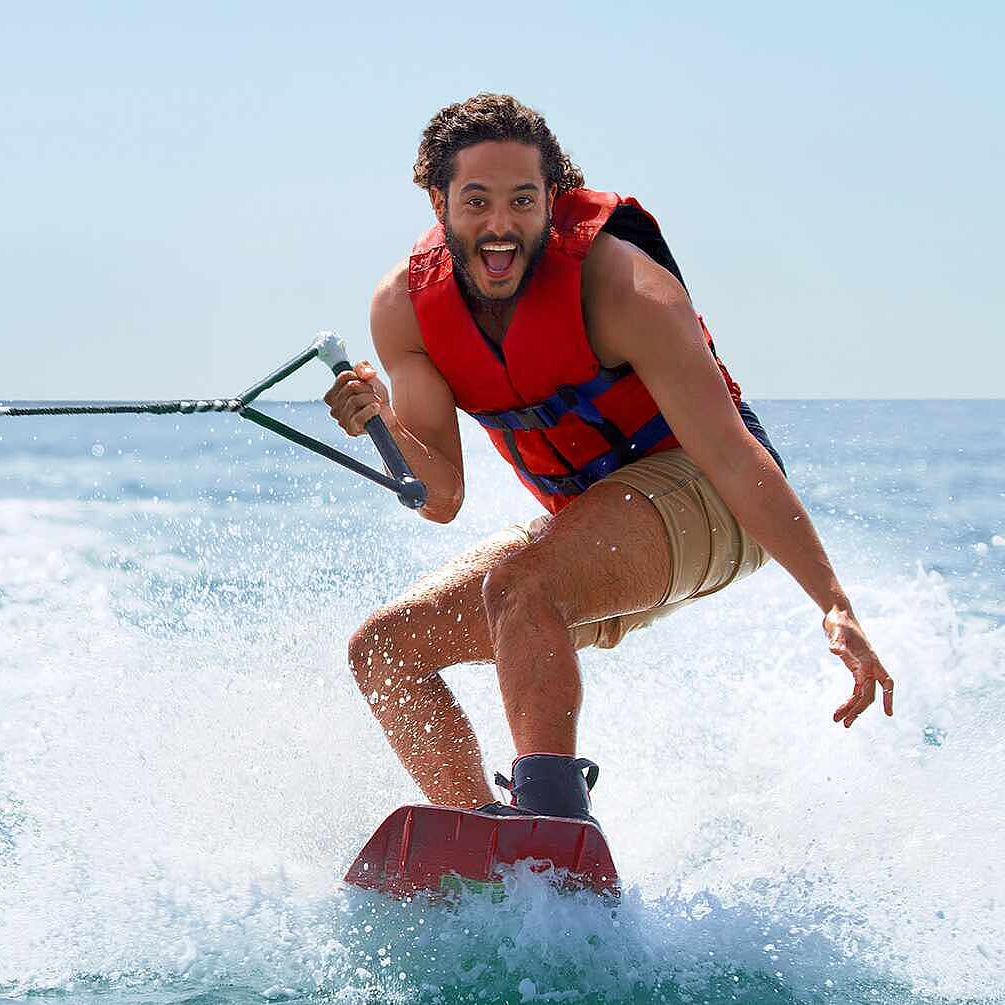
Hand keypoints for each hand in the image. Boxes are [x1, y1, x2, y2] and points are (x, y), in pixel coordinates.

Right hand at [323, 361, 392, 435]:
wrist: (388, 414)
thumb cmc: (375, 396)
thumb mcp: (369, 375)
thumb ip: (363, 367)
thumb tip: (364, 374)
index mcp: (333, 396)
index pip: (343, 376)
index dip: (359, 376)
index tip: (365, 383)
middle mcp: (334, 409)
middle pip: (350, 387)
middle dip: (366, 388)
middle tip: (372, 395)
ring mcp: (342, 421)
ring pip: (354, 400)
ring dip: (371, 399)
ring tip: (375, 403)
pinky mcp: (351, 430)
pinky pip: (359, 417)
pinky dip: (371, 410)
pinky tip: (376, 409)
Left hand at [825, 606, 893, 727]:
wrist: (838, 614)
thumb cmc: (839, 621)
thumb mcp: (836, 630)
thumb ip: (836, 641)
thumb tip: (834, 650)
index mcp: (869, 659)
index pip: (883, 682)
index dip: (888, 697)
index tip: (888, 713)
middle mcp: (869, 665)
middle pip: (869, 693)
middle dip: (858, 710)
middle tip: (844, 724)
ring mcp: (862, 667)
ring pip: (862, 694)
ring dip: (852, 709)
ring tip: (839, 721)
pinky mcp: (854, 668)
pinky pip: (856, 689)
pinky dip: (850, 700)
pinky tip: (843, 709)